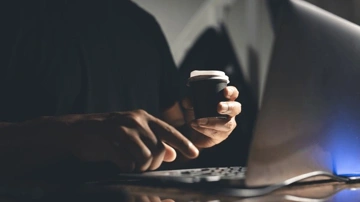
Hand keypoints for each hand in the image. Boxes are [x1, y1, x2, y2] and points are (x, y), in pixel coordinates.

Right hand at [65, 110, 198, 171]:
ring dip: (140, 167)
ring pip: (145, 157)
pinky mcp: (110, 141)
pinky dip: (126, 167)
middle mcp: (135, 121)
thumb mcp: (133, 134)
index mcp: (143, 117)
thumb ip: (154, 142)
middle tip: (142, 166)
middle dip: (154, 163)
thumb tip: (173, 154)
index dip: (183, 143)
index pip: (169, 131)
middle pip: (158, 149)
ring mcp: (122, 129)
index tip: (194, 154)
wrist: (76, 130)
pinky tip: (120, 163)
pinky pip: (128, 162)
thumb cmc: (107, 133)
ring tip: (131, 165)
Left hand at [183, 86, 240, 147]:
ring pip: (228, 124)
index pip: (233, 94)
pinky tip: (196, 126)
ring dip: (213, 122)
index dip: (232, 92)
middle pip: (236, 108)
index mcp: (224, 100)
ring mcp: (227, 125)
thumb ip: (188, 101)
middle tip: (219, 107)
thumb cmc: (193, 114)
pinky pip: (217, 133)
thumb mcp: (188, 106)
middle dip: (229, 107)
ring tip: (199, 121)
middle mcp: (229, 112)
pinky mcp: (221, 136)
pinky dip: (205, 130)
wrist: (188, 133)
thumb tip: (189, 100)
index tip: (225, 91)